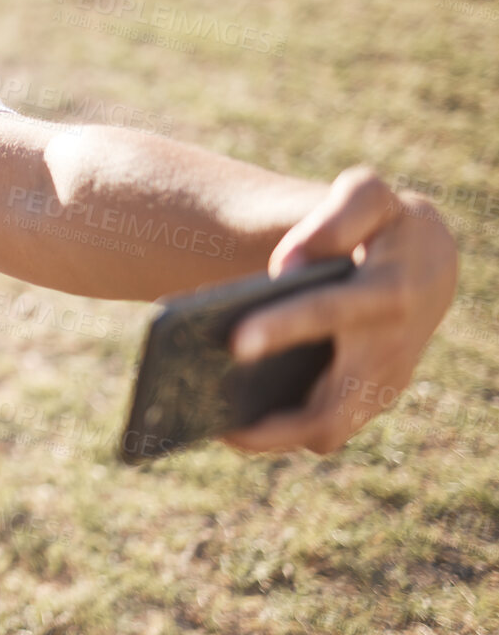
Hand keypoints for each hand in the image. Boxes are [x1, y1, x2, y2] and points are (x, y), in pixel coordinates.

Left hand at [220, 167, 458, 454]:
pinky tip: (229, 421)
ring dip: (270, 437)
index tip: (234, 342)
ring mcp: (382, 384)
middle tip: (211, 422)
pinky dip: (279, 433)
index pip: (329, 313)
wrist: (425, 257)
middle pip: (329, 408)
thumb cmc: (383, 223)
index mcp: (386, 293)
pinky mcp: (368, 400)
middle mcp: (388, 350)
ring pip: (325, 432)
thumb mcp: (368, 197)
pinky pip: (322, 430)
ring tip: (209, 425)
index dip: (283, 328)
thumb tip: (286, 266)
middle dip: (272, 424)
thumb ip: (336, 215)